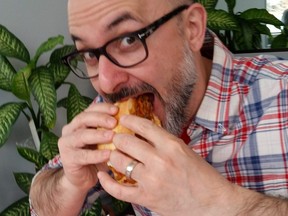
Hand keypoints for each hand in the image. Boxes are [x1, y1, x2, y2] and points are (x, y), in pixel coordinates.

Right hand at [58, 103, 117, 191]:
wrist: (83, 178)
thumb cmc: (96, 156)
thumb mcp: (103, 140)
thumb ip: (110, 129)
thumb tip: (129, 119)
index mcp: (79, 122)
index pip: (90, 109)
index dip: (103, 108)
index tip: (117, 109)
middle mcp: (70, 130)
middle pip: (83, 119)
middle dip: (100, 119)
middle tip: (115, 122)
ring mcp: (66, 144)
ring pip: (81, 136)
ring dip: (98, 135)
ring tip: (112, 136)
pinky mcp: (67, 159)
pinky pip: (83, 156)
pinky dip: (96, 155)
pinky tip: (108, 155)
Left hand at [97, 115, 240, 215]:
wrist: (212, 202)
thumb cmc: (201, 176)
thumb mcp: (184, 151)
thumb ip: (163, 141)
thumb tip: (143, 132)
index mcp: (171, 145)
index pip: (143, 125)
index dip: (129, 120)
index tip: (122, 119)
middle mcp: (160, 160)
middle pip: (126, 142)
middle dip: (118, 138)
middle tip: (116, 138)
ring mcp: (152, 180)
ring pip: (119, 161)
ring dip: (113, 156)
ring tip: (114, 155)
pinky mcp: (147, 198)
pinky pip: (118, 189)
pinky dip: (107, 182)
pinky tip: (103, 175)